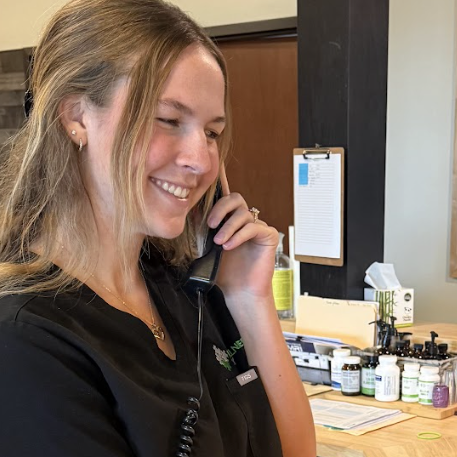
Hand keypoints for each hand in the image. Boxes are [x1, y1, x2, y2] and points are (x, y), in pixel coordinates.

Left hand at [209, 167, 278, 303]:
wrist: (239, 293)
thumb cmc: (223, 273)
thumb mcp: (205, 247)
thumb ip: (200, 229)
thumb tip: (188, 209)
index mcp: (229, 220)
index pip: (224, 195)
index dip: (221, 178)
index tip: (214, 163)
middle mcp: (245, 220)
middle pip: (235, 198)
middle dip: (220, 208)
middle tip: (210, 224)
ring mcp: (257, 227)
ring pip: (243, 213)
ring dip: (228, 226)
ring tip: (219, 242)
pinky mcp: (268, 236)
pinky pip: (254, 226)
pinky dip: (239, 235)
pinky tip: (229, 245)